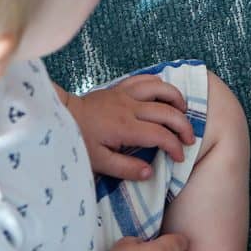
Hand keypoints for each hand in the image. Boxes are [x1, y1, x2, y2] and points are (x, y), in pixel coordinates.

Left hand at [65, 75, 194, 179]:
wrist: (60, 116)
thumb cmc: (78, 141)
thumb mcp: (98, 162)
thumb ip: (125, 168)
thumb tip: (150, 172)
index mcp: (125, 128)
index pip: (160, 135)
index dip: (175, 147)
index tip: (179, 157)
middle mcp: (130, 107)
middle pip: (167, 112)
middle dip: (184, 126)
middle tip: (189, 139)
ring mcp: (126, 94)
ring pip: (160, 88)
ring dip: (177, 99)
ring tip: (183, 112)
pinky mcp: (120, 87)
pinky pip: (145, 79)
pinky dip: (160, 84)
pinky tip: (165, 94)